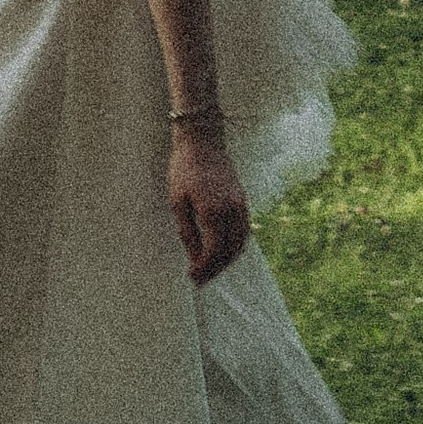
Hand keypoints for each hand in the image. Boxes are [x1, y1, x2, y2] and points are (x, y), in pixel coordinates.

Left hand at [169, 122, 250, 286]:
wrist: (202, 142)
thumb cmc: (184, 170)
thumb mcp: (178, 202)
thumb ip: (188, 232)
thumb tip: (194, 258)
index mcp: (213, 211)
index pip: (213, 251)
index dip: (204, 268)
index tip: (193, 278)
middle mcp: (231, 211)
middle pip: (228, 251)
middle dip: (215, 269)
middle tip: (200, 280)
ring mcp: (240, 206)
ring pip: (240, 244)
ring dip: (227, 261)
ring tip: (210, 270)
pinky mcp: (243, 201)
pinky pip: (244, 232)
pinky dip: (235, 247)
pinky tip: (223, 252)